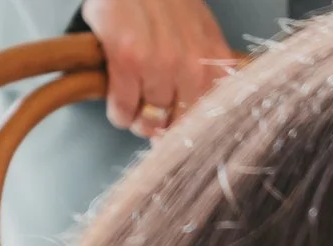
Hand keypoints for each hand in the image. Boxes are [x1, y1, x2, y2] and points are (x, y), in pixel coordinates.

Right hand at [81, 0, 239, 138]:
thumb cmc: (166, 0)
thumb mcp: (201, 32)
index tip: (187, 144)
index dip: (196, 136)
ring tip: (136, 112)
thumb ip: (208, 67)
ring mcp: (158, 65)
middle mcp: (190, 66)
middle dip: (166, 131)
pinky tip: (119, 106)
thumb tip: (207, 109)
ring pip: (151, 121)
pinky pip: (123, 109)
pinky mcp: (127, 62)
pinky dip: (119, 114)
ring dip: (141, 123)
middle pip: (181, 125)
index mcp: (213, 60)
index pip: (212, 117)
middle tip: (156, 124)